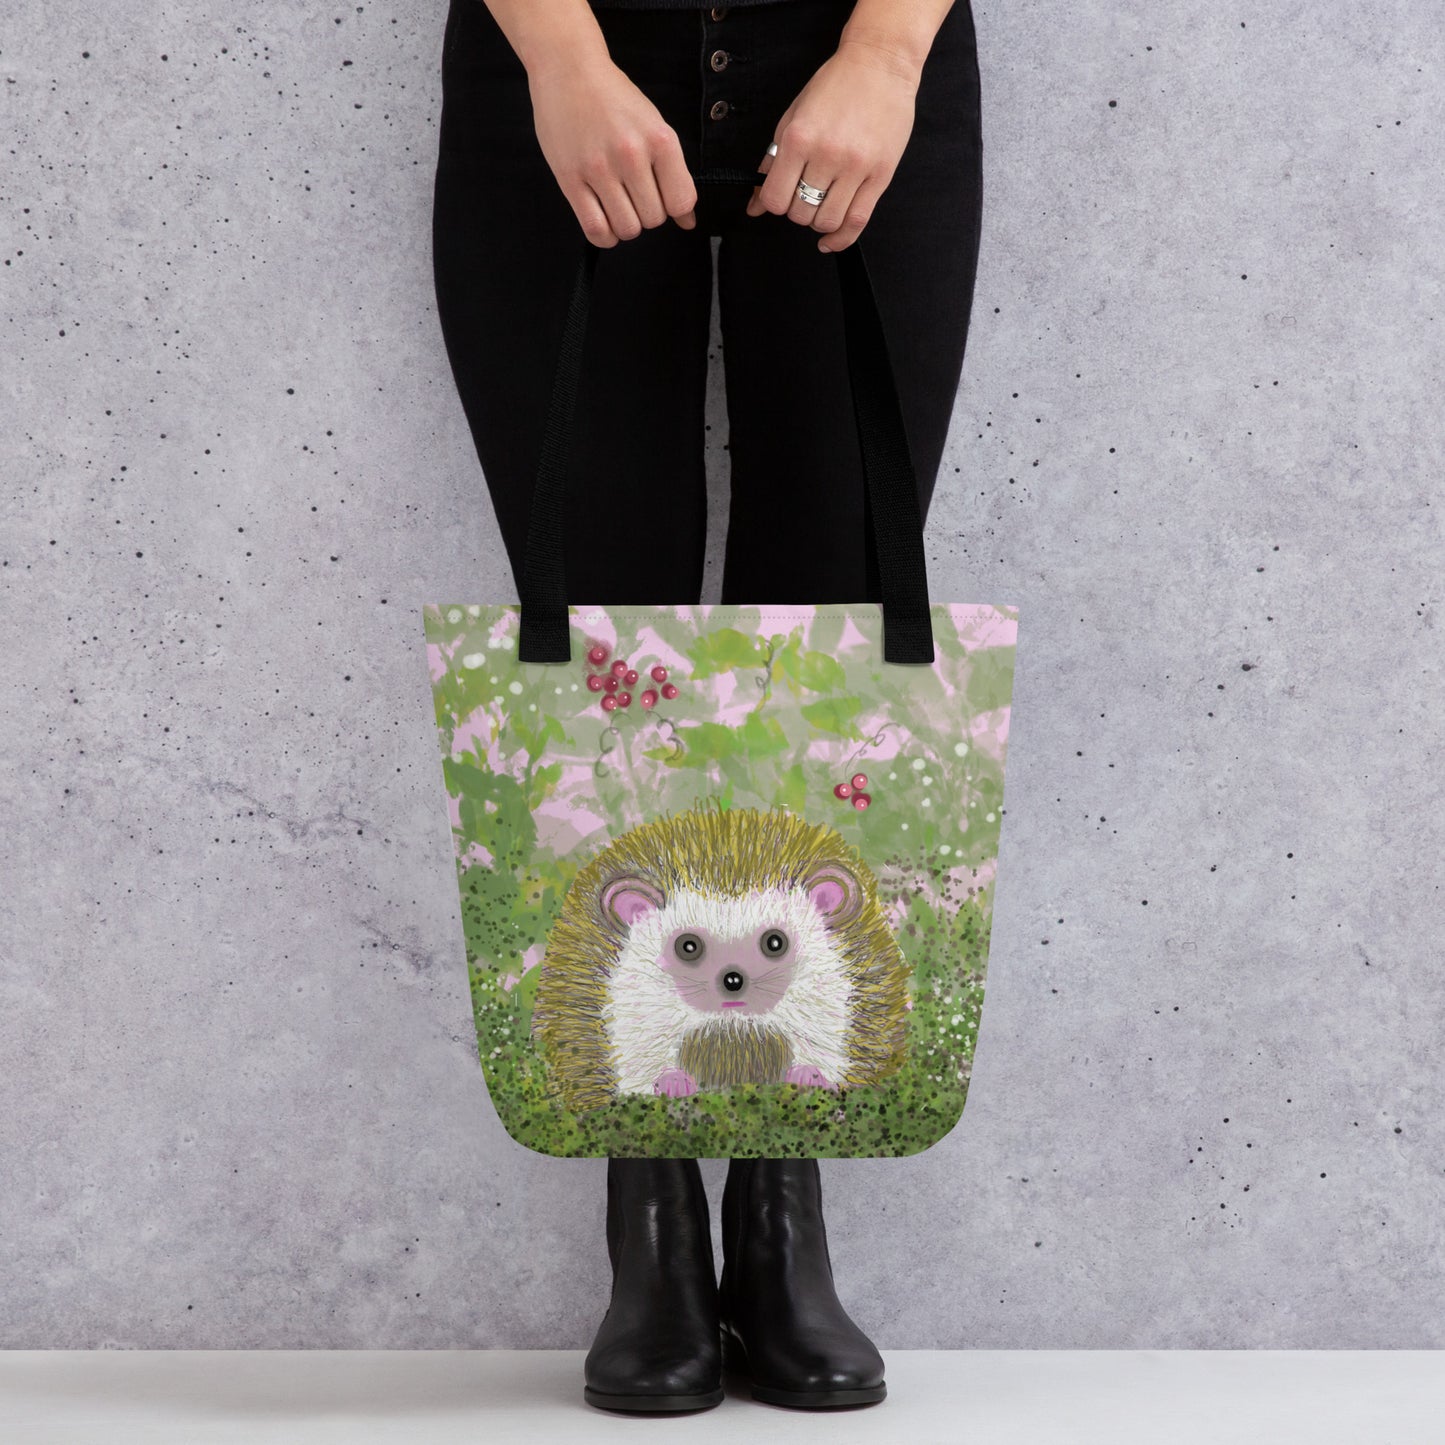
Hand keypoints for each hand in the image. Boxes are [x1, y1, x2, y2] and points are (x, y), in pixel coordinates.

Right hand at [528, 52, 696, 245]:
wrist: (569, 70)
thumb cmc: (614, 100)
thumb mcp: (654, 126)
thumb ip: (673, 173)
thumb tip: (688, 221)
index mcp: (660, 139)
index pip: (681, 201)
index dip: (673, 208)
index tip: (661, 196)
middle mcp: (631, 154)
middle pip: (653, 219)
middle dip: (647, 213)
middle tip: (633, 194)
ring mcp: (599, 167)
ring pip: (627, 228)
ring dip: (625, 225)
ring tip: (617, 203)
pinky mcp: (570, 178)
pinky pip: (595, 229)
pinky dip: (605, 235)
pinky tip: (604, 219)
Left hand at [747, 37, 921, 251]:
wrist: (880, 64)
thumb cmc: (835, 86)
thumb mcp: (793, 117)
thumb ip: (773, 162)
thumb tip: (755, 205)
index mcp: (799, 138)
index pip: (775, 199)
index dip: (774, 203)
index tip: (781, 195)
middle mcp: (826, 155)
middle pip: (800, 214)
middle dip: (798, 210)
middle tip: (805, 193)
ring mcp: (855, 167)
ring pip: (827, 222)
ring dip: (819, 221)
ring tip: (822, 203)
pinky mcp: (880, 176)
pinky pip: (856, 222)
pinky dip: (840, 239)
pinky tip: (830, 239)